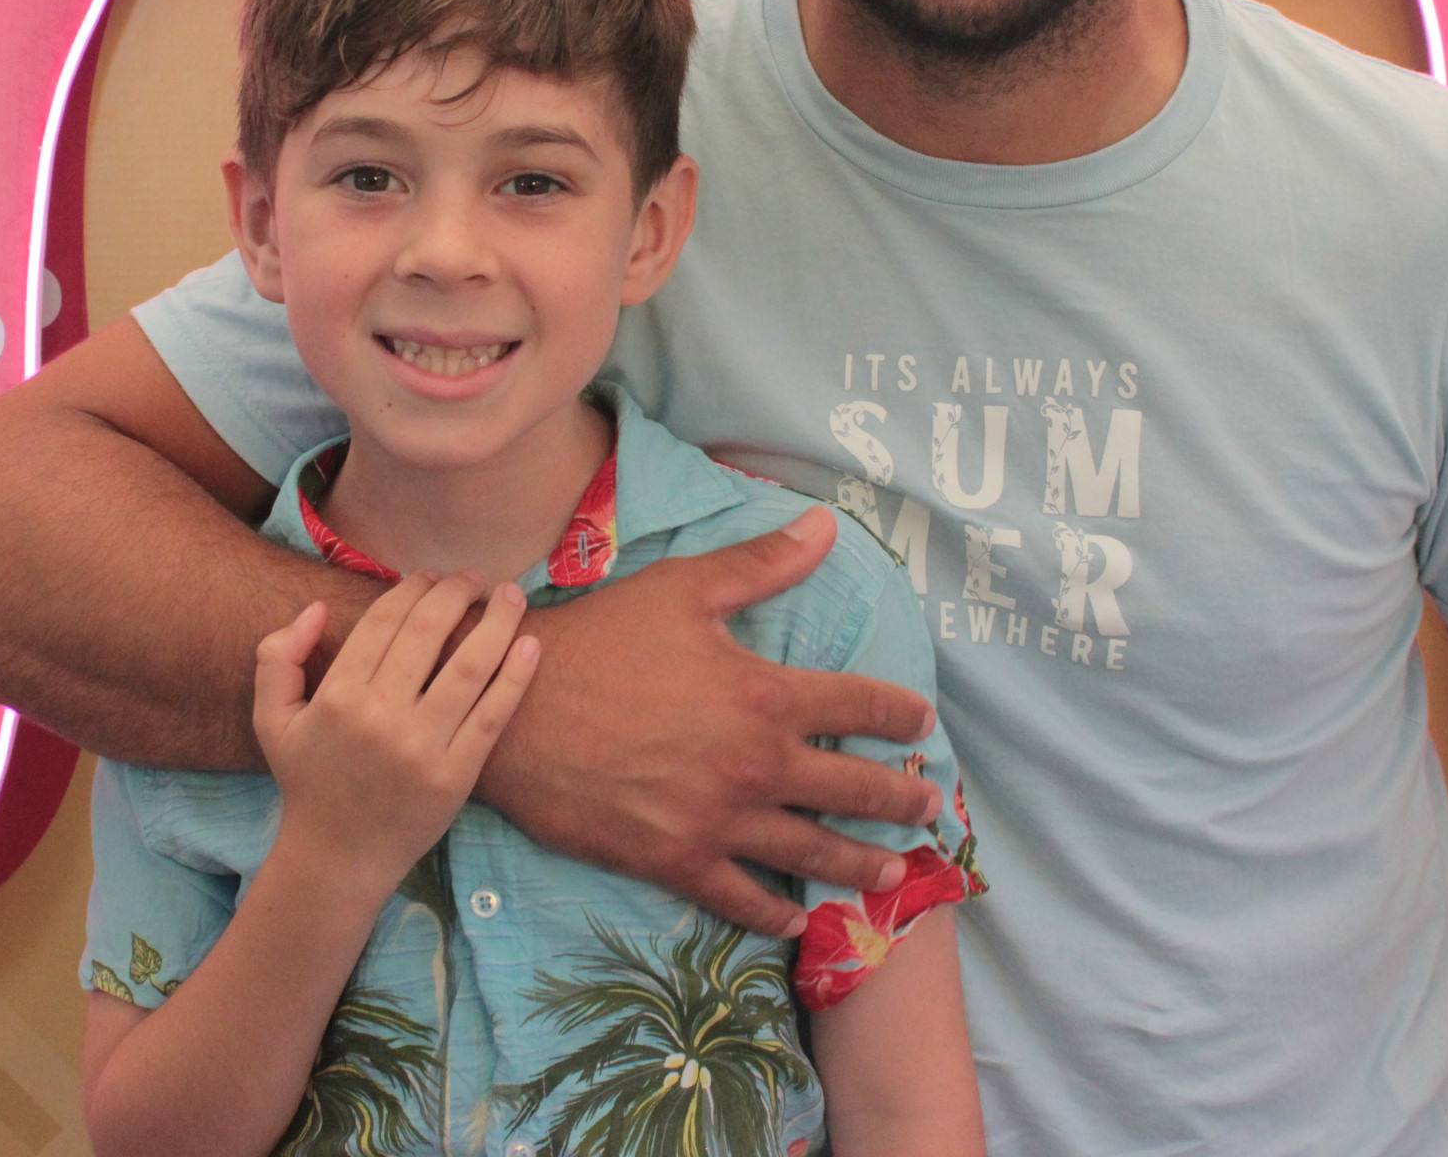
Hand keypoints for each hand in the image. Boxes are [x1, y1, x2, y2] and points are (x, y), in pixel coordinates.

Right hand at [252, 575, 541, 884]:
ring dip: (497, 621)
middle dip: (456, 593)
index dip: (412, 588)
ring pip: (470, 666)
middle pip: (428, 632)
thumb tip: (315, 608)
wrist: (338, 857)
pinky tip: (531, 645)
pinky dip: (516, 676)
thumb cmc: (309, 781)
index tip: (431, 576)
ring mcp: (422, 746)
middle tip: (473, 580)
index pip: (384, 621)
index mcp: (338, 695)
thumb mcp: (272, 718)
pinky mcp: (456, 774)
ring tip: (512, 595)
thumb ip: (278, 657)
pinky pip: (493, 714)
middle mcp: (380, 716)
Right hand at [475, 508, 941, 936]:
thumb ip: (761, 564)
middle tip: (929, 808)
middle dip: (900, 799)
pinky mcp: (677, 860)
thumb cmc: (601, 641)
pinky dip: (776, 915)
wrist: (518, 713)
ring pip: (812, 852)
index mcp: (766, 696)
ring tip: (894, 871)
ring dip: (861, 863)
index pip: (859, 706)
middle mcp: (756, 766)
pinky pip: (742, 898)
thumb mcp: (683, 588)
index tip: (921, 723)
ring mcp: (720, 821)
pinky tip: (798, 922)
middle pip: (852, 789)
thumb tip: (825, 526)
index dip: (898, 715)